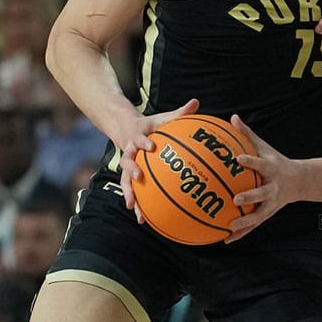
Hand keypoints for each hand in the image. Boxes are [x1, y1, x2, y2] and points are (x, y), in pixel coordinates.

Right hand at [118, 98, 200, 221]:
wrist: (127, 130)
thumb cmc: (151, 126)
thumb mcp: (164, 118)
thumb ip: (180, 112)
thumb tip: (196, 102)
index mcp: (138, 138)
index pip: (139, 139)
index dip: (144, 142)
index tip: (150, 145)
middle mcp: (130, 153)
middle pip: (126, 162)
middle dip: (131, 170)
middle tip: (138, 178)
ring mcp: (128, 166)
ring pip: (125, 181)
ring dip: (129, 193)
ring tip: (133, 207)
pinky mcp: (129, 177)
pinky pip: (133, 191)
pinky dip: (138, 205)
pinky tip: (144, 220)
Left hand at [223, 115, 305, 242]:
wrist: (300, 181)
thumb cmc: (276, 161)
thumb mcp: (265, 147)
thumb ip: (247, 134)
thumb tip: (232, 118)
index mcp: (271, 169)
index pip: (260, 164)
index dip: (249, 162)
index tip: (237, 160)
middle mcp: (272, 187)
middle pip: (262, 194)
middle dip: (249, 197)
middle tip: (235, 199)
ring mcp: (271, 203)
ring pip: (258, 215)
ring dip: (245, 222)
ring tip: (229, 226)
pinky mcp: (268, 214)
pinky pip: (253, 226)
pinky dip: (240, 233)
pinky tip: (225, 239)